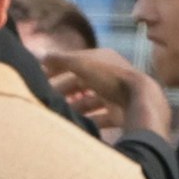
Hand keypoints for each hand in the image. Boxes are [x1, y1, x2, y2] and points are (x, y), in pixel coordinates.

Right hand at [43, 48, 171, 136]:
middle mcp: (109, 75)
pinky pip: (101, 117)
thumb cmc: (109, 77)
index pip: (75, 63)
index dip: (57, 69)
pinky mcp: (120, 113)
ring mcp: (115, 95)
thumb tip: (37, 53)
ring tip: (60, 114)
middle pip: (81, 83)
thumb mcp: (81, 64)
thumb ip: (60, 59)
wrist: (140, 99)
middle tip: (48, 100)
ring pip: (90, 101)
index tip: (41, 79)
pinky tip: (78, 124)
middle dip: (64, 91)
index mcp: (102, 60)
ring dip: (75, 107)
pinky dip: (89, 121)